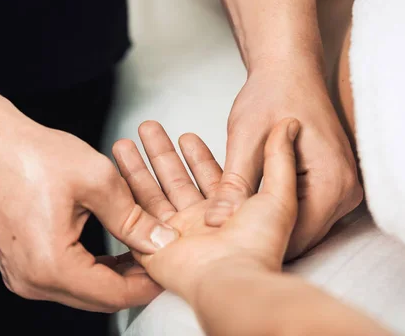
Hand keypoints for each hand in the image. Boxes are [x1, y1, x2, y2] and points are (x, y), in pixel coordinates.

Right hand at [0, 115, 177, 311]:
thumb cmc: (29, 155)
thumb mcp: (97, 180)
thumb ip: (133, 217)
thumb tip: (160, 240)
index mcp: (51, 264)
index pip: (114, 295)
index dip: (149, 285)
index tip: (172, 270)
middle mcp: (32, 279)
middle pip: (99, 298)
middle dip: (134, 282)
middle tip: (162, 260)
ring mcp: (23, 274)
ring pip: (83, 290)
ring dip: (115, 276)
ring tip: (143, 252)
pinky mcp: (20, 263)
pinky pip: (66, 278)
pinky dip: (94, 269)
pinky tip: (115, 251)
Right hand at [112, 119, 299, 301]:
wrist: (232, 279)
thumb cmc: (259, 245)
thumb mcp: (280, 193)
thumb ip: (280, 158)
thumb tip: (289, 126)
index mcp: (227, 209)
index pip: (208, 175)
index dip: (197, 155)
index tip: (186, 135)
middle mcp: (200, 222)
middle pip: (175, 179)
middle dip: (160, 153)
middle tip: (148, 128)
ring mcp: (176, 234)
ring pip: (152, 193)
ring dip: (138, 167)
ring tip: (124, 142)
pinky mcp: (153, 246)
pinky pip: (135, 216)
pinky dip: (125, 194)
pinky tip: (115, 172)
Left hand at [211, 63, 362, 257]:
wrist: (291, 69)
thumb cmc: (272, 93)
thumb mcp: (244, 138)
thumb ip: (234, 184)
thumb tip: (215, 222)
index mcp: (331, 182)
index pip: (297, 237)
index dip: (258, 244)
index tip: (226, 249)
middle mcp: (347, 192)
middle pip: (302, 236)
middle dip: (264, 236)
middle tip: (222, 240)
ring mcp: (344, 189)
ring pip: (302, 226)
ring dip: (271, 224)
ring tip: (234, 222)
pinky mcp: (334, 185)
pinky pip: (306, 211)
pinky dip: (279, 210)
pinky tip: (252, 204)